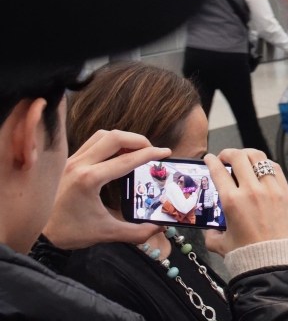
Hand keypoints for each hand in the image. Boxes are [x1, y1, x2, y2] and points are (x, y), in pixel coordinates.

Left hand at [43, 130, 170, 248]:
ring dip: (122, 139)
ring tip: (135, 150)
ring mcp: (71, 161)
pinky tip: (116, 156)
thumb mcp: (106, 233)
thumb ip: (136, 232)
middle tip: (152, 150)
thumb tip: (159, 229)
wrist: (37, 234)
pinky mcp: (66, 162)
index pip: (127, 159)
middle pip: (114, 137)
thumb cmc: (69, 232)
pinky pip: (91, 143)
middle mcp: (79, 164)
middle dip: (138, 140)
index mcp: (90, 179)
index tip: (166, 153)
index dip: (151, 154)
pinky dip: (108, 144)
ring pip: (101, 136)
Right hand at [204, 149, 287, 253]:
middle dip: (228, 153)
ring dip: (247, 154)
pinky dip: (266, 164)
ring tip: (243, 158)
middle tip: (225, 157)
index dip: (212, 161)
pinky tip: (261, 168)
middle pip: (238, 157)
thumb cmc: (248, 254)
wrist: (276, 262)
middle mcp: (251, 190)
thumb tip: (209, 229)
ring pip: (259, 157)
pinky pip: (275, 168)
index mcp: (232, 201)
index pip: (219, 171)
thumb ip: (211, 234)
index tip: (210, 158)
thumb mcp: (221, 244)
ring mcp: (271, 189)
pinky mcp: (286, 192)